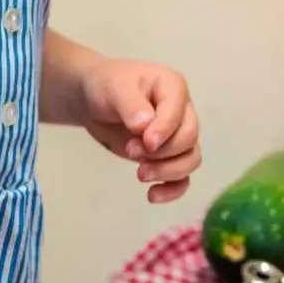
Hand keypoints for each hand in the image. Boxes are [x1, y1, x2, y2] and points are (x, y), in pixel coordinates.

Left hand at [78, 58, 201, 204]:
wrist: (93, 100)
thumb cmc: (106, 86)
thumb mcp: (114, 88)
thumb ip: (131, 105)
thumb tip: (145, 125)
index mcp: (173, 87)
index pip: (179, 112)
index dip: (164, 130)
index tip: (145, 142)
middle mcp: (182, 111)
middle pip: (189, 138)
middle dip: (162, 152)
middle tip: (131, 150)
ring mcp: (176, 134)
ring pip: (190, 159)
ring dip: (167, 171)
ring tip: (140, 174)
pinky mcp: (167, 156)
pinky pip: (182, 177)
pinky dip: (172, 190)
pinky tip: (152, 195)